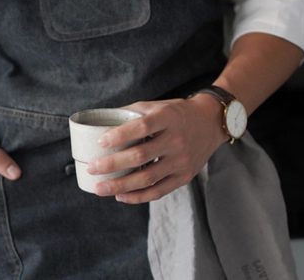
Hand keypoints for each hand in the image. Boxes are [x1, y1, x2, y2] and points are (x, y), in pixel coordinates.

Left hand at [87, 96, 228, 203]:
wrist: (211, 122)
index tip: (101, 142)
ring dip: (120, 185)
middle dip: (112, 164)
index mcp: (168, 118)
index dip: (120, 135)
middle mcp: (176, 139)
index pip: (142, 127)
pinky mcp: (185, 176)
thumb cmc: (177, 113)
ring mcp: (182, 160)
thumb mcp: (158, 106)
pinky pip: (159, 191)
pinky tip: (120, 196)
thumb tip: (102, 121)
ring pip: (147, 178)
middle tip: (92, 167)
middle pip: (140, 156)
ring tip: (100, 188)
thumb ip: (133, 113)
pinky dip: (138, 196)